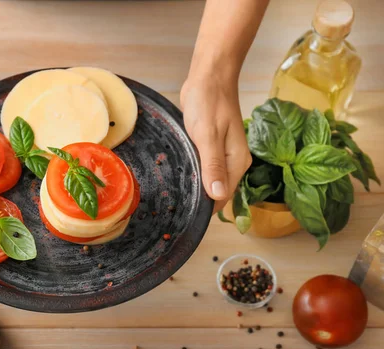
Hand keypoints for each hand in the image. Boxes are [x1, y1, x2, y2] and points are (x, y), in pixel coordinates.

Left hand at [180, 74, 251, 211]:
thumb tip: (217, 195)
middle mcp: (234, 161)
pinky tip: (179, 172)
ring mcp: (224, 154)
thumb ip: (213, 165)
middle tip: (173, 202)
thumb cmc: (209, 102)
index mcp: (237, 162)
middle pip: (217, 190)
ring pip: (210, 179)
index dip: (205, 206)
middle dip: (198, 197)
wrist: (209, 76)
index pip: (223, 196)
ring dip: (195, 184)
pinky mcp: (213, 147)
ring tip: (173, 191)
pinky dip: (194, 171)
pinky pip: (204, 166)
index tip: (183, 211)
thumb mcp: (208, 135)